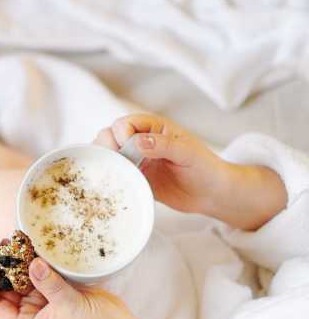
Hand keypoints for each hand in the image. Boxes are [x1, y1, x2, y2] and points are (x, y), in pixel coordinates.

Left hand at [0, 258, 168, 318]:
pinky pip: (39, 274)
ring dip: (15, 263)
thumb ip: (49, 284)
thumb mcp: (69, 306)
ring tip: (8, 240)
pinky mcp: (57, 291)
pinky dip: (33, 262)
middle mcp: (31, 314)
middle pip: (4, 290)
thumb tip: (31, 263)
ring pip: (21, 280)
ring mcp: (44, 302)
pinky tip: (28, 245)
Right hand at [94, 114, 286, 229]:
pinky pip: (114, 174)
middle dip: (108, 147)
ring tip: (115, 173)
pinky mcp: (134, 177)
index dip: (121, 135)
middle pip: (109, 135)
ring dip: (106, 162)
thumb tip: (136, 141)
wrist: (211, 194)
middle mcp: (140, 141)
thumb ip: (163, 145)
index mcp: (153, 127)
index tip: (129, 150)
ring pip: (107, 154)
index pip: (124, 124)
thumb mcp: (188, 153)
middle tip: (119, 163)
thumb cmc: (205, 168)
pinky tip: (115, 184)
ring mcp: (135, 160)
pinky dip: (109, 177)